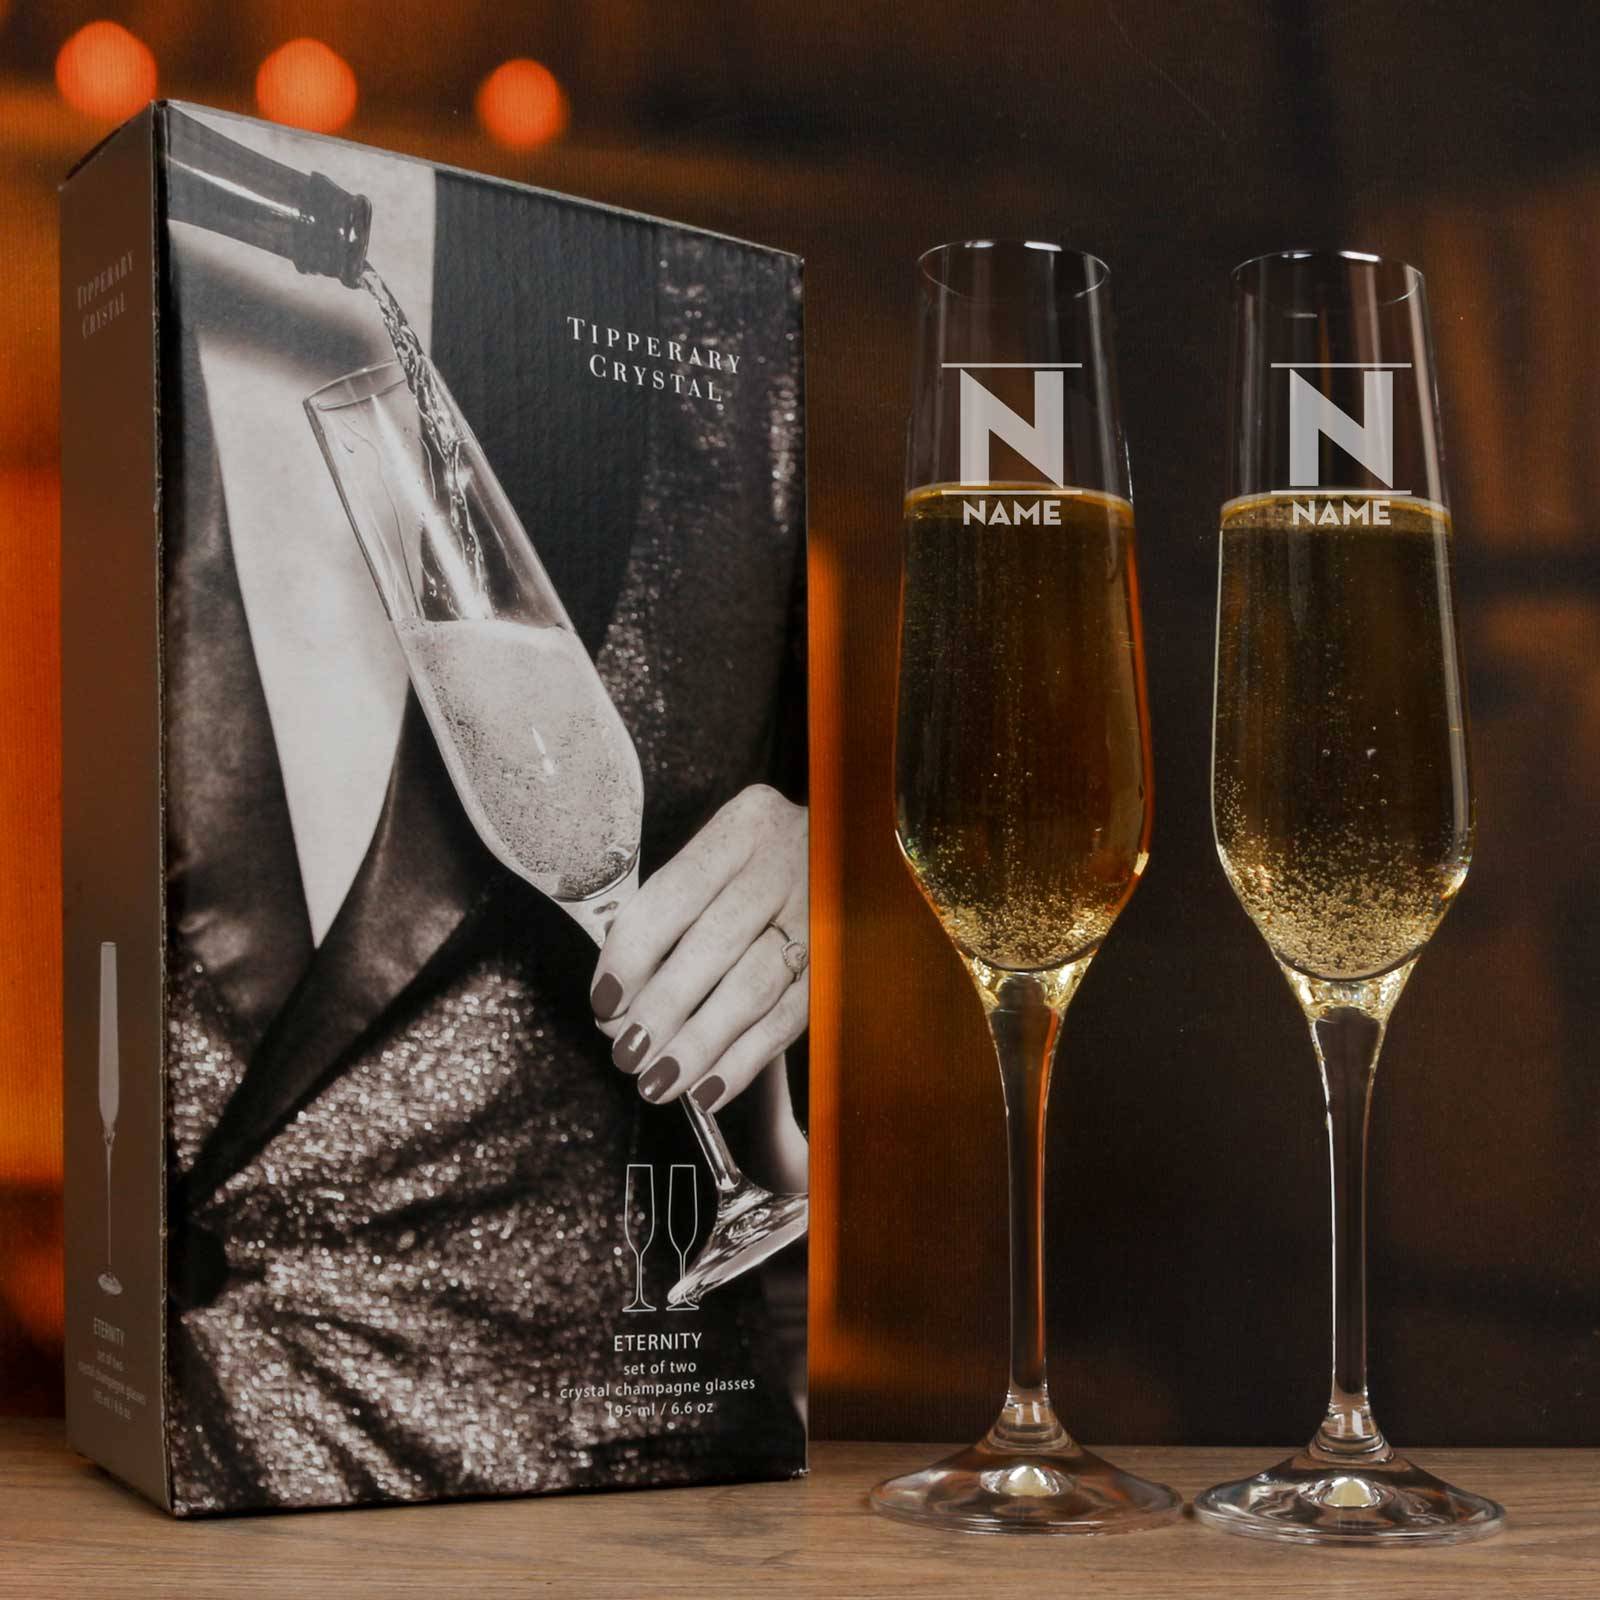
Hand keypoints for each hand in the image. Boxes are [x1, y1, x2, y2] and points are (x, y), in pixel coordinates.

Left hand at [589, 785, 807, 1118]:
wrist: (850, 858)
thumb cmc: (760, 867)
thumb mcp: (719, 860)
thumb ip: (669, 915)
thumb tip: (618, 1005)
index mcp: (744, 827)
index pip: (674, 893)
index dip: (632, 953)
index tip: (604, 1000)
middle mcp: (786, 864)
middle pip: (715, 944)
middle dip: (662, 1008)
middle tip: (627, 1052)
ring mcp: (820, 915)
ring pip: (753, 989)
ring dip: (699, 1044)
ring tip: (659, 1081)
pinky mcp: (840, 965)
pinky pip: (788, 1020)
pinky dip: (744, 1060)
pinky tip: (709, 1089)